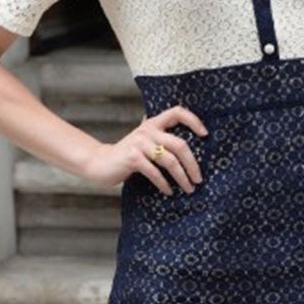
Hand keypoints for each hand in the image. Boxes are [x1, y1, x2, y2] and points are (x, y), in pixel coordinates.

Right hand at [81, 105, 208, 194]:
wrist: (98, 163)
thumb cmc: (126, 156)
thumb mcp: (143, 142)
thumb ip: (160, 138)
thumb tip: (188, 150)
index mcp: (152, 124)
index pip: (177, 112)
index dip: (194, 120)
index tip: (205, 135)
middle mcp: (147, 131)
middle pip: (180, 145)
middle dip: (192, 164)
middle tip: (199, 179)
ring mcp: (139, 144)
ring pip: (170, 161)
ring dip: (182, 177)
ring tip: (188, 188)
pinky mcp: (132, 158)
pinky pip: (155, 172)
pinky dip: (164, 184)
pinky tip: (169, 191)